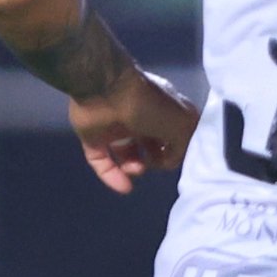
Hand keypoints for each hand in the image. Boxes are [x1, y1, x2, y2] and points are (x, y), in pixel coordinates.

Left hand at [71, 64, 196, 193]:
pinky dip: (112, 176)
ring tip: (136, 169)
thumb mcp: (182, 123)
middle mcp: (141, 116)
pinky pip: (103, 161)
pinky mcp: (93, 137)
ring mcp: (115, 127)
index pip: (174, 132)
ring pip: (127, 154)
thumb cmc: (149, 104)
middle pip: (151, 144)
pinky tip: (124, 187)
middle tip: (154, 162)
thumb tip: (169, 161)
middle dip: (155, 158)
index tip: (177, 156)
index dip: (177, 147)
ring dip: (134, 167)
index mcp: (164, 108)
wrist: (104, 89)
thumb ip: (183, 146)